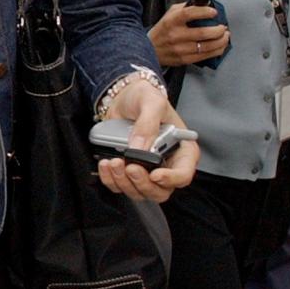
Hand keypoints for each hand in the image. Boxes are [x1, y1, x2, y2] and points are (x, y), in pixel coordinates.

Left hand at [98, 79, 197, 201]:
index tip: (155, 174)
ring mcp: (147, 169)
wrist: (122, 97)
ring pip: (139, 191)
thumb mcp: (151, 102)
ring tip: (114, 161)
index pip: (183, 174)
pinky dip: (111, 179)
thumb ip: (148, 124)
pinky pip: (120, 185)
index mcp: (182, 150)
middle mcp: (167, 164)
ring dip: (124, 181)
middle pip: (161, 190)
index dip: (171, 179)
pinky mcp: (128, 170)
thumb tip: (139, 148)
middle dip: (143, 183)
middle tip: (130, 167)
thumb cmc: (144, 97)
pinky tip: (106, 164)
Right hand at [148, 2, 228, 66]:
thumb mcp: (168, 15)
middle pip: (203, 32)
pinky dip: (217, 50)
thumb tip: (202, 4)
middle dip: (219, 30)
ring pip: (208, 46)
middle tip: (223, 27)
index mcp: (171, 22)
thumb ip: (184, 8)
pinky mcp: (185, 59)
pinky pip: (206, 55)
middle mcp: (175, 35)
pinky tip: (220, 46)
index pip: (189, 14)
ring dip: (222, 40)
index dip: (204, 12)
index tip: (213, 12)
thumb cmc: (161, 32)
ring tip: (225, 36)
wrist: (149, 50)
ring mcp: (180, 49)